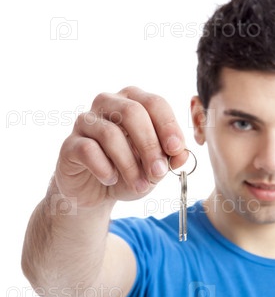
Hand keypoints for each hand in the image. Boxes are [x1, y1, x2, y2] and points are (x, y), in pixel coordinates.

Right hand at [54, 86, 186, 207]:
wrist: (95, 194)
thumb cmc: (127, 172)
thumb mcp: (155, 168)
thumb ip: (170, 159)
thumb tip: (182, 154)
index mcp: (134, 102)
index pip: (154, 103)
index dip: (168, 126)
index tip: (176, 150)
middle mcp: (108, 104)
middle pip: (133, 113)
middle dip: (150, 146)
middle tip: (159, 173)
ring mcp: (86, 122)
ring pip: (110, 134)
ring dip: (129, 165)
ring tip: (140, 186)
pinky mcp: (70, 144)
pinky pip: (88, 150)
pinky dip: (104, 168)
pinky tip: (110, 179)